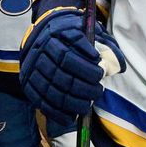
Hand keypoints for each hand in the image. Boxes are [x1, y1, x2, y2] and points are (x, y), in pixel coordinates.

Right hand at [19, 8, 125, 125]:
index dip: (86, 68)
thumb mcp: (90, 31)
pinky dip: (58, 113)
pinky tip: (73, 116)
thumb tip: (117, 67)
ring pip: (52, 91)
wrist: (46, 31)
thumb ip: (105, 46)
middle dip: (83, 88)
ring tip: (89, 103)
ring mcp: (31, 69)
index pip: (67, 56)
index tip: (100, 74)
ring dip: (73, 102)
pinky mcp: (28, 84)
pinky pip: (42, 103)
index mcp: (54, 35)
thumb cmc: (74, 33)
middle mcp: (39, 51)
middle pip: (60, 76)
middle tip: (98, 91)